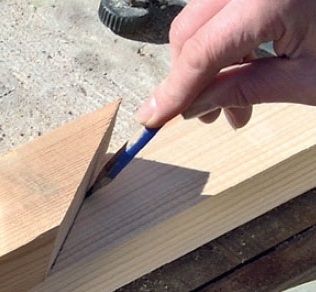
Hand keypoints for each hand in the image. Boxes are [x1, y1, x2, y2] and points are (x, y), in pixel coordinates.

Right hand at [136, 0, 315, 128]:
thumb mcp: (308, 80)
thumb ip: (243, 89)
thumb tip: (190, 107)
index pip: (201, 52)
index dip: (173, 92)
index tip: (152, 120)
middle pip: (192, 28)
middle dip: (189, 78)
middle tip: (205, 117)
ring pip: (205, 17)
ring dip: (208, 62)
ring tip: (233, 104)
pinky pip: (228, 6)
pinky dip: (227, 40)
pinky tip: (246, 67)